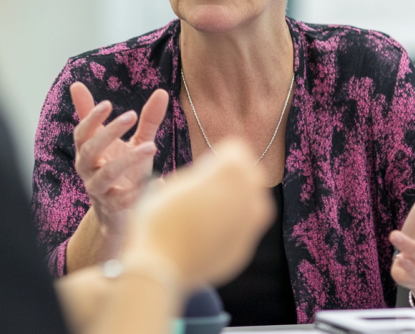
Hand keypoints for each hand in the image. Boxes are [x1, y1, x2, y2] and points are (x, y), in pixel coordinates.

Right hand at [71, 82, 168, 243]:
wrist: (121, 215)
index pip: (82, 132)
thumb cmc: (127, 173)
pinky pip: (123, 200)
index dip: (91, 117)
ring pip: (106, 174)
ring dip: (128, 159)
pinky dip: (141, 191)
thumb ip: (146, 120)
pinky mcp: (114, 209)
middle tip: (132, 115)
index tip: (108, 103)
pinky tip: (160, 181)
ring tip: (151, 146)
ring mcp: (99, 190)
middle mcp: (89, 171)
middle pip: (89, 149)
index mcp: (90, 152)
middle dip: (109, 131)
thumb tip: (162, 91)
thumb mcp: (136, 143)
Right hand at [123, 140, 273, 291]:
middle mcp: (250, 194)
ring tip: (209, 209)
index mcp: (232, 170)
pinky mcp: (246, 247)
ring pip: (253, 201)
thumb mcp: (177, 182)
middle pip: (250, 174)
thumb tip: (208, 177)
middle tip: (208, 186)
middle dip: (233, 176)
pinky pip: (244, 228)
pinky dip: (232, 226)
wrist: (161, 265)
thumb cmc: (161, 217)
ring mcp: (252, 223)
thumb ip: (202, 174)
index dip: (217, 157)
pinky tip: (209, 233)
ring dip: (238, 200)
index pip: (235, 150)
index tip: (202, 167)